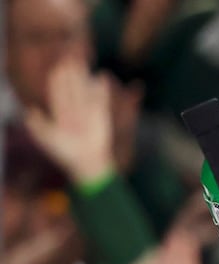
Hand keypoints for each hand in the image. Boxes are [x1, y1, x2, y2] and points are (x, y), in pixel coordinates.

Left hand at [22, 61, 115, 186]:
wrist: (87, 164)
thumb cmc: (66, 154)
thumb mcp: (47, 140)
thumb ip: (38, 127)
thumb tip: (29, 112)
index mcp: (60, 114)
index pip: (57, 93)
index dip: (57, 80)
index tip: (57, 68)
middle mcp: (73, 111)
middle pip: (71, 88)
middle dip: (70, 74)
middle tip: (69, 57)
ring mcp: (87, 113)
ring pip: (84, 91)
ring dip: (83, 77)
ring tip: (82, 62)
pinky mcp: (101, 117)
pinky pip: (101, 100)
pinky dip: (101, 89)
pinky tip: (101, 77)